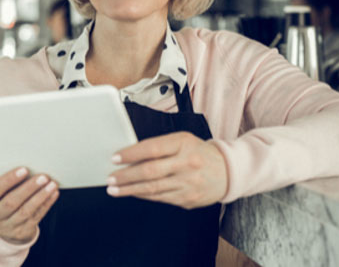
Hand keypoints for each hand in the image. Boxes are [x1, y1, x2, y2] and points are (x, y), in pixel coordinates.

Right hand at [0, 167, 59, 244]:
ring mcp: (6, 229)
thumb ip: (4, 182)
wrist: (1, 225)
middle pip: (11, 202)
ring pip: (25, 211)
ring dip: (41, 196)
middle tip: (43, 176)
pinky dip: (46, 204)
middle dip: (28, 188)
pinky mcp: (20, 234)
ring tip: (52, 184)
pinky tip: (53, 193)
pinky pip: (35, 217)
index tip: (24, 169)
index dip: (8, 180)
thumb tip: (28, 168)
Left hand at [106, 131, 227, 208]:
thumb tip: (129, 155)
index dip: (131, 154)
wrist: (228, 171)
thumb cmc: (198, 152)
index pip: (152, 148)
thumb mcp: (182, 140)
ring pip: (153, 188)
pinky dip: (143, 196)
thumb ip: (159, 146)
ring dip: (129, 190)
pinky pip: (160, 198)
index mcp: (183, 143)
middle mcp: (187, 163)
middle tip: (110, 178)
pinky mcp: (187, 199)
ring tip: (114, 189)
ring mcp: (188, 183)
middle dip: (126, 176)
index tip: (115, 158)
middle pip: (150, 171)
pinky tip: (132, 193)